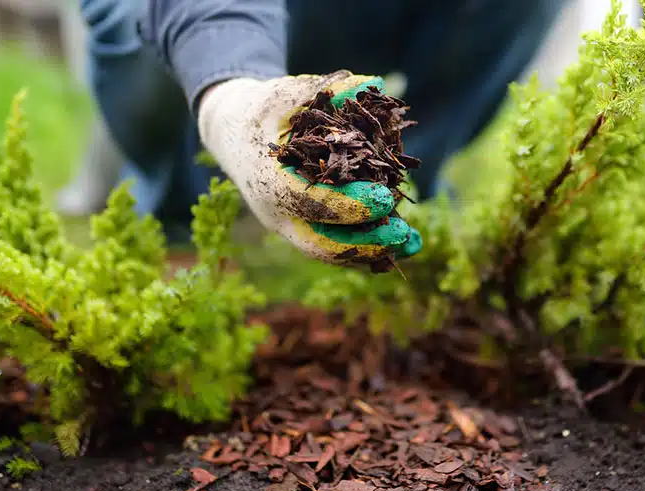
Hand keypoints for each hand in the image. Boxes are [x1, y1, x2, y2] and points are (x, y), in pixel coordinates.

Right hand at [197, 70, 421, 265]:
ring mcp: (288, 226)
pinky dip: (366, 248)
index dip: (349, 205)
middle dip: (365, 243)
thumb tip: (373, 84)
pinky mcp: (302, 229)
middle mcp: (276, 213)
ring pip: (330, 251)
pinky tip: (400, 243)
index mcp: (268, 181)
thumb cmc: (261, 110)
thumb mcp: (285, 93)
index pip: (310, 202)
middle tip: (403, 234)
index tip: (385, 199)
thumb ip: (326, 89)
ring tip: (412, 244)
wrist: (231, 134)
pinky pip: (334, 246)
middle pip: (321, 243)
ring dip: (372, 251)